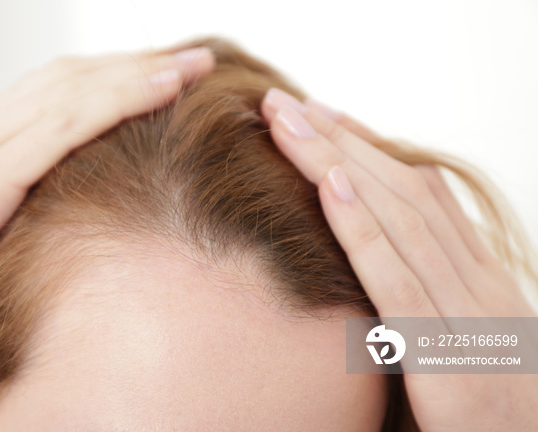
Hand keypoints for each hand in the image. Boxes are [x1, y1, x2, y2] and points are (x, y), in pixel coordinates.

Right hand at [0, 46, 214, 378]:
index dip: (112, 80)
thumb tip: (64, 211)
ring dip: (138, 74)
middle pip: (69, 79)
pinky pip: (61, 130)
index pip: (54, 93)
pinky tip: (162, 92)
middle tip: (191, 59)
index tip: (161, 80)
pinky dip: (116, 104)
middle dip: (134, 66)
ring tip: (192, 65)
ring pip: (71, 92)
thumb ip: (12, 210)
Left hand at [261, 88, 536, 430]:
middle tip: (286, 102)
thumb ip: (424, 302)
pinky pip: (397, 279)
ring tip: (288, 121)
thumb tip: (371, 260)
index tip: (321, 117)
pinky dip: (362, 227)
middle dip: (341, 141)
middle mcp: (478, 284)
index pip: (421, 193)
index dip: (369, 148)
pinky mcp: (446, 362)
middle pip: (403, 190)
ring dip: (337, 163)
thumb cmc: (486, 417)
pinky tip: (330, 185)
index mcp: (480, 279)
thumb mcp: (460, 345)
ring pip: (398, 218)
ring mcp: (467, 319)